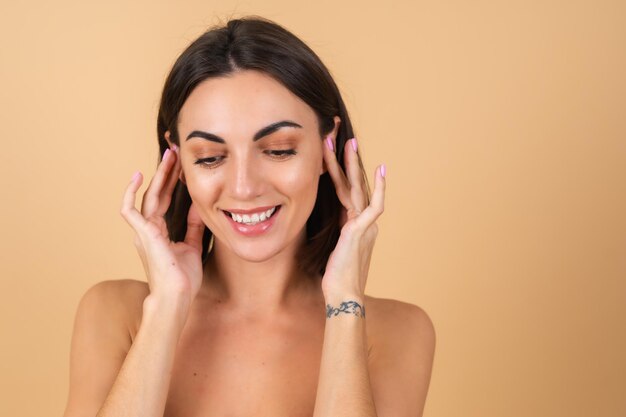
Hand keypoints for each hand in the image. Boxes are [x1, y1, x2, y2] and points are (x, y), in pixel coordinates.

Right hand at [120, 145, 204, 310]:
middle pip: (157, 193)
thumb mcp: (193, 246)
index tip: (181, 166)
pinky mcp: (143, 233)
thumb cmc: (184, 278)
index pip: (165, 200)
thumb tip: (198, 206)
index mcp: (159, 232)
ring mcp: (144, 230)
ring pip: (149, 195)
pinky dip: (130, 192)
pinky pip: (130, 209)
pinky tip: (139, 176)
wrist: (177, 295)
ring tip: (169, 156)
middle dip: (166, 172)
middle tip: (175, 152)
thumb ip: (193, 226)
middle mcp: (149, 229)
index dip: (172, 182)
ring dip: (159, 175)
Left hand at [321, 136, 385, 299]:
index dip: (340, 173)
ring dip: (350, 165)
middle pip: (353, 184)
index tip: (332, 156)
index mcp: (352, 225)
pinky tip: (380, 169)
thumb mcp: (328, 249)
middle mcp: (361, 222)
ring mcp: (363, 225)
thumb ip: (328, 234)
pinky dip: (379, 188)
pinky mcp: (362, 230)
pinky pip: (374, 205)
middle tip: (342, 137)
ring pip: (356, 188)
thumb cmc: (334, 278)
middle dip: (346, 160)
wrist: (342, 295)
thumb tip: (316, 226)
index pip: (345, 192)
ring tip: (345, 142)